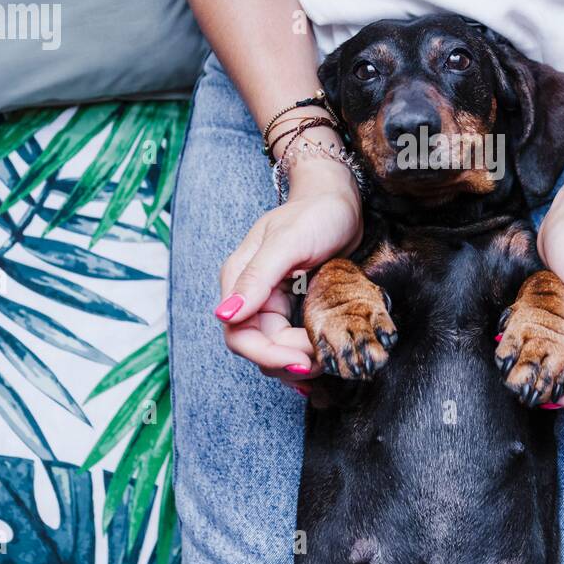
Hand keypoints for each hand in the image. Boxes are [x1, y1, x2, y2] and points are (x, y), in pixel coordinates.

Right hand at [214, 156, 362, 390]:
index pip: (239, 334)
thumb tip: (224, 314)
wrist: (339, 201)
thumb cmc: (316, 213)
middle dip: (288, 361)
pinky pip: (290, 341)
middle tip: (325, 361)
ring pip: (274, 349)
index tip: (304, 362)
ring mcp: (271, 302)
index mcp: (239, 278)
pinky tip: (322, 361)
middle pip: (257, 347)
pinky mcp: (291, 307)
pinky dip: (304, 355)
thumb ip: (257, 276)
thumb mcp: (289, 241)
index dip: (268, 356)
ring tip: (329, 359)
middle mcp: (251, 294)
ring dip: (298, 362)